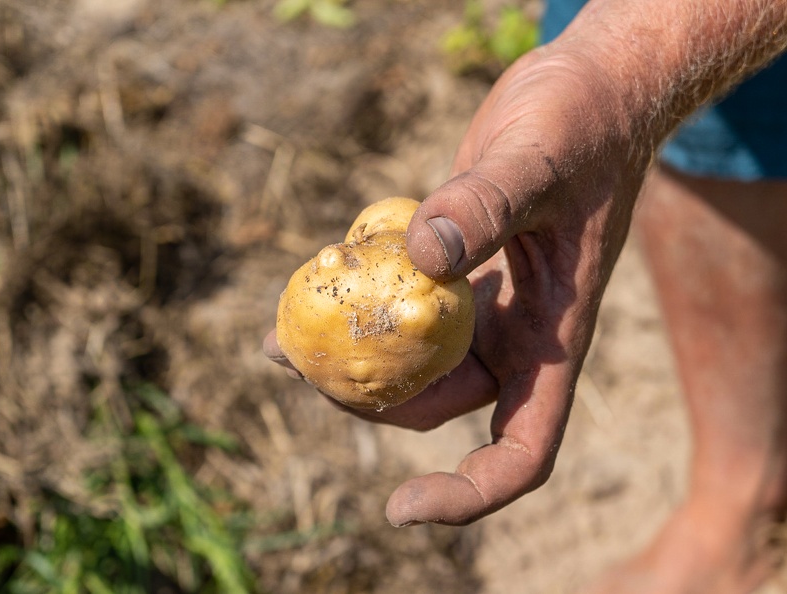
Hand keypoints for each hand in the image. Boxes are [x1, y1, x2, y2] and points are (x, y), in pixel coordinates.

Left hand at [265, 46, 650, 525]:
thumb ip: (491, 204)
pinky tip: (317, 275)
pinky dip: (356, 298)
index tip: (399, 507)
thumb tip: (425, 255)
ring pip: (406, 356)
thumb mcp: (543, 160)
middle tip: (298, 364)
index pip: (522, 449)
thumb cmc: (586, 126)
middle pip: (435, 405)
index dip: (468, 492)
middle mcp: (514, 334)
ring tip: (281, 332)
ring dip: (346, 352)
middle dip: (368, 401)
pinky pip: (395, 299)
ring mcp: (480, 301)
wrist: (585, 91)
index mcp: (552, 340)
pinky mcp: (450, 264)